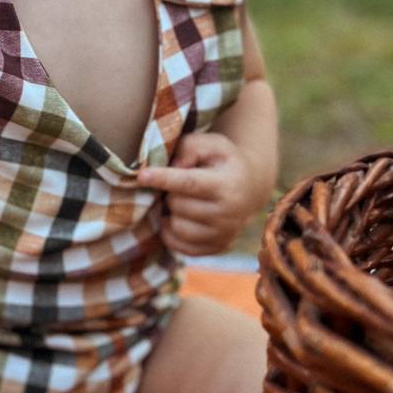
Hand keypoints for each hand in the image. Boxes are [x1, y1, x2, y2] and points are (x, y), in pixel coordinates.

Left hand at [138, 132, 256, 256]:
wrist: (251, 188)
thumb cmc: (224, 162)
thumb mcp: (213, 144)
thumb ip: (191, 147)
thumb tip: (175, 166)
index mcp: (227, 185)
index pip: (189, 183)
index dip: (163, 179)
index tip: (141, 176)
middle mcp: (228, 214)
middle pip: (178, 205)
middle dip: (168, 193)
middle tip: (174, 185)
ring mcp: (223, 235)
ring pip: (176, 227)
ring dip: (169, 213)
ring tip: (177, 200)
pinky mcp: (216, 248)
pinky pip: (179, 246)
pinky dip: (170, 232)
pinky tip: (177, 217)